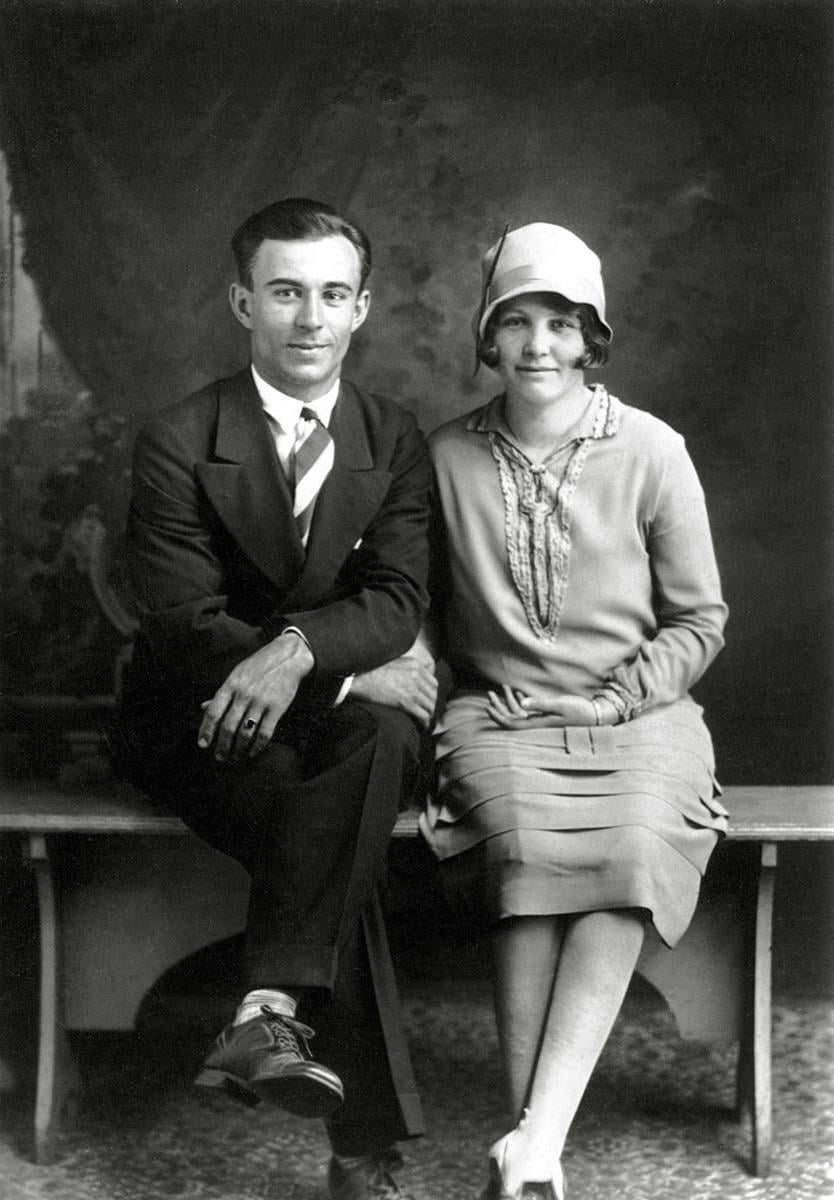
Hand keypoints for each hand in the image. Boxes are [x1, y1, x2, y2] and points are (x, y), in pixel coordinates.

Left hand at [198, 631, 314, 760]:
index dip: (206, 730)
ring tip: (235, 757)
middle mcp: (244, 694)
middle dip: (222, 746)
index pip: (213, 712)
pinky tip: (253, 751)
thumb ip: (221, 694)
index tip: (203, 744)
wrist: (287, 656)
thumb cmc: (258, 666)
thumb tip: (203, 708)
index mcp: (231, 685)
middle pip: (228, 726)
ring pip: (245, 732)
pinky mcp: (277, 707)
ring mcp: (261, 701)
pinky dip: (258, 746)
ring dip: (238, 749)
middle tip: (220, 757)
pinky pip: (265, 732)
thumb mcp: (236, 675)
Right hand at [351, 654, 438, 728]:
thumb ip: (407, 666)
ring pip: (430, 706)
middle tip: (426, 712)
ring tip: (423, 720)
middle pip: (433, 695)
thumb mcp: (394, 660)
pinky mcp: (405, 702)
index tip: (427, 700)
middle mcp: (417, 676)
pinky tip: (422, 726)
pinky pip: (423, 715)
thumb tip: (414, 675)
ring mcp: (412, 689)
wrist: (359, 679)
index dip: (431, 693)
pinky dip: (424, 722)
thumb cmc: (371, 670)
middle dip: (430, 705)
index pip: (433, 682)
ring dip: (428, 714)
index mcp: (415, 665)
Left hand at [486, 684, 614, 727]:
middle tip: (490, 694)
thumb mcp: (559, 705)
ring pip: (519, 714)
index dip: (498, 717)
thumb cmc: (579, 711)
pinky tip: (518, 693)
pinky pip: (529, 711)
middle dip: (499, 707)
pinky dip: (521, 702)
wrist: (595, 716)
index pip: (511, 724)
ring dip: (509, 702)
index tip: (487, 707)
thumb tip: (521, 704)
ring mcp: (541, 721)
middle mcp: (536, 725)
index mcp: (537, 724)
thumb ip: (540, 704)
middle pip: (512, 719)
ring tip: (501, 689)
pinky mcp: (547, 716)